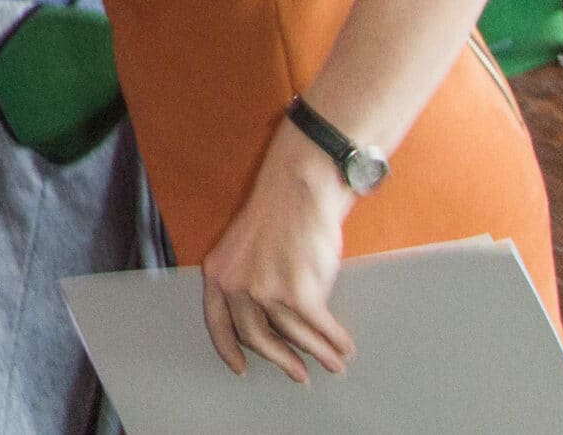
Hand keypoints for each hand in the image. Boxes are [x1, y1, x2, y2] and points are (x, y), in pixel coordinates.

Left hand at [198, 129, 357, 382]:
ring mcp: (266, 291)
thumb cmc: (278, 213)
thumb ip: (247, 281)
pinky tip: (344, 344)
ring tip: (333, 362)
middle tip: (299, 374)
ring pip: (294, 336)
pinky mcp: (299, 292)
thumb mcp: (245, 248)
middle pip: (257, 338)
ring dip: (318, 354)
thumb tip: (272, 323)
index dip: (229, 349)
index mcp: (218, 273)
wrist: (298, 189)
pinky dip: (335, 340)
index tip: (240, 368)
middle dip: (281, 360)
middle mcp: (236, 285)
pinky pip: (320, 328)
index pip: (218, 323)